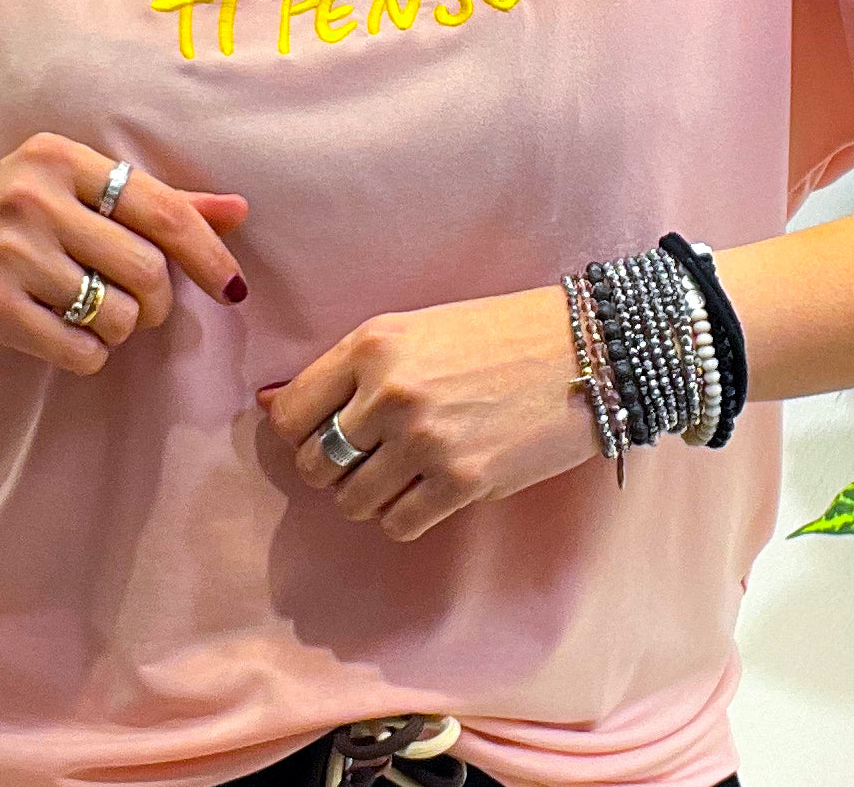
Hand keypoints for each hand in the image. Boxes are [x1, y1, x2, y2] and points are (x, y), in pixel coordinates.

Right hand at [0, 131, 248, 374]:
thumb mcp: (67, 191)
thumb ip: (152, 201)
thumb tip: (239, 209)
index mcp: (62, 160)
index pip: (164, 207)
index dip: (210, 254)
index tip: (233, 289)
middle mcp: (37, 197)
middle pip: (149, 271)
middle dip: (157, 306)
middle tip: (137, 309)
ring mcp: (10, 251)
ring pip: (119, 316)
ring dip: (118, 332)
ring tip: (85, 316)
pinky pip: (80, 350)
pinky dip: (86, 355)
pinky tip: (57, 336)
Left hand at [256, 286, 603, 541]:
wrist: (585, 350)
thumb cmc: (495, 334)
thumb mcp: (413, 330)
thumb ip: (345, 369)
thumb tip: (269, 404)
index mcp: (372, 344)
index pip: (290, 412)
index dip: (296, 432)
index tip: (317, 433)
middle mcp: (390, 392)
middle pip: (315, 463)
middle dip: (332, 468)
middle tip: (364, 456)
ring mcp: (425, 439)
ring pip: (353, 500)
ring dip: (370, 494)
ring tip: (401, 471)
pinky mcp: (462, 481)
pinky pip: (398, 523)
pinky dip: (404, 515)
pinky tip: (427, 489)